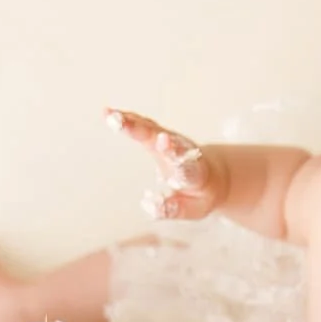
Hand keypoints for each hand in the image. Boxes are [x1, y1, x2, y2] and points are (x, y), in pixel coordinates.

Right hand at [106, 109, 221, 221]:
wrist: (212, 175)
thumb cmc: (199, 195)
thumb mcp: (193, 209)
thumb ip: (172, 208)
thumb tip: (148, 204)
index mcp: (194, 172)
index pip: (182, 162)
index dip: (173, 152)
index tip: (163, 140)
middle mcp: (182, 150)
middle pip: (162, 138)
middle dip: (143, 130)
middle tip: (125, 122)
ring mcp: (171, 139)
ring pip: (151, 128)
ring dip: (131, 122)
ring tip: (110, 116)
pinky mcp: (159, 134)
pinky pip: (143, 125)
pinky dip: (127, 119)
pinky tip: (108, 113)